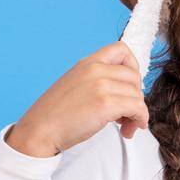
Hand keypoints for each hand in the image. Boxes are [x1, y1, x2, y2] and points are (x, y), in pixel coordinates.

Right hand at [5, 41, 149, 157]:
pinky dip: (140, 119)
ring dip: (137, 113)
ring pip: (138, 94)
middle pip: (135, 77)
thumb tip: (126, 91)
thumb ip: (97, 81)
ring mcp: (101, 86)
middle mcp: (95, 70)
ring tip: (126, 126)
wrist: (39, 130)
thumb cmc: (56, 114)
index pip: (122, 49)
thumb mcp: (76, 84)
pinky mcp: (105, 104)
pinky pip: (138, 108)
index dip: (133, 67)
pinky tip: (130, 129)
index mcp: (88, 62)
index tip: (128, 85)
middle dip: (136, 97)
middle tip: (126, 114)